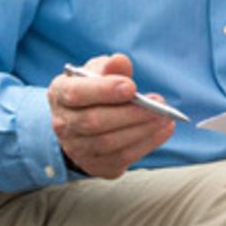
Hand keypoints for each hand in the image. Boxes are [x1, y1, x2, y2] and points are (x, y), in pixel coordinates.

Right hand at [47, 53, 174, 178]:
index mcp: (59, 94)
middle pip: (94, 122)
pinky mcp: (95, 165)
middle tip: (158, 103)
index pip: (76, 94)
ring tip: (165, 116)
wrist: (84, 121)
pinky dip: (147, 143)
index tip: (132, 87)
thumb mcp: (98, 72)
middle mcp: (62, 124)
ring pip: (109, 143)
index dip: (104, 90)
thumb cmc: (94, 90)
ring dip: (142, 129)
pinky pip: (122, 158)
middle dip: (130, 113)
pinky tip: (164, 129)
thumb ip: (109, 67)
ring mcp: (76, 148)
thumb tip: (119, 61)